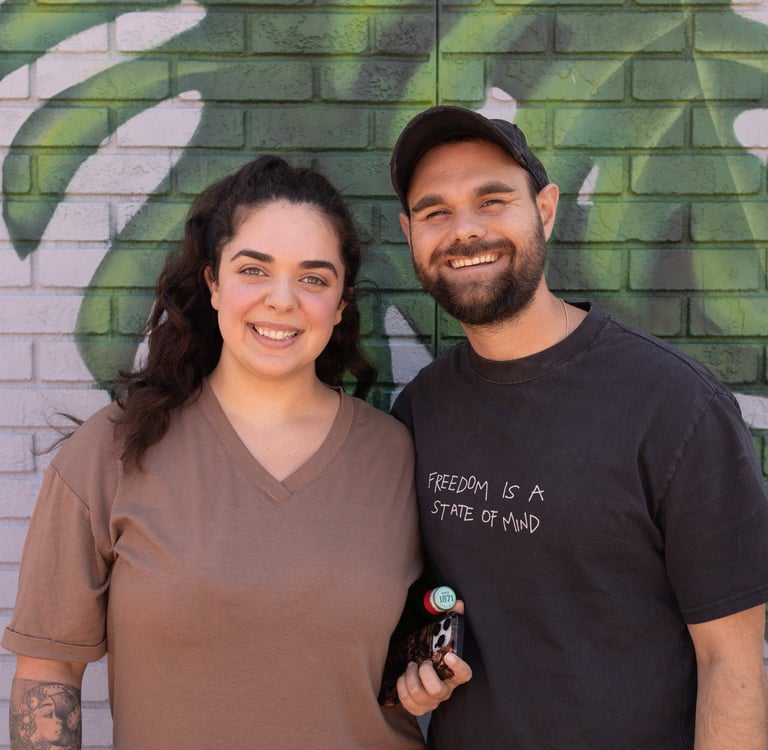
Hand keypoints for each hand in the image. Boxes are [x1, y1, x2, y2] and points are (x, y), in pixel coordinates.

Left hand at [395, 600, 471, 715]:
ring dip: (409, 676)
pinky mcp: (417, 708)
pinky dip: (401, 685)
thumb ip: (449, 618)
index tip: (448, 655)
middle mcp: (445, 690)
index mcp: (453, 673)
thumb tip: (459, 603)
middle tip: (419, 662)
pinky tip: (403, 676)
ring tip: (409, 665)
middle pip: (437, 690)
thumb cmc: (430, 653)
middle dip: (424, 674)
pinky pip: (406, 700)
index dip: (459, 667)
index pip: (465, 675)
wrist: (415, 673)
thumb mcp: (438, 637)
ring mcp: (431, 701)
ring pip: (419, 694)